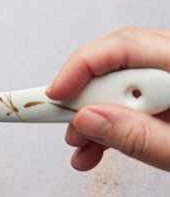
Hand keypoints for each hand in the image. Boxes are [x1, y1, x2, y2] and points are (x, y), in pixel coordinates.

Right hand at [48, 27, 169, 170]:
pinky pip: (142, 97)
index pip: (126, 47)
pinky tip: (102, 147)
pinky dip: (118, 121)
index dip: (81, 68)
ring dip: (98, 115)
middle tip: (65, 128)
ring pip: (128, 82)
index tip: (53, 96)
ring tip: (83, 149)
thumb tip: (88, 119)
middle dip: (86, 97)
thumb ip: (135, 137)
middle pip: (122, 62)